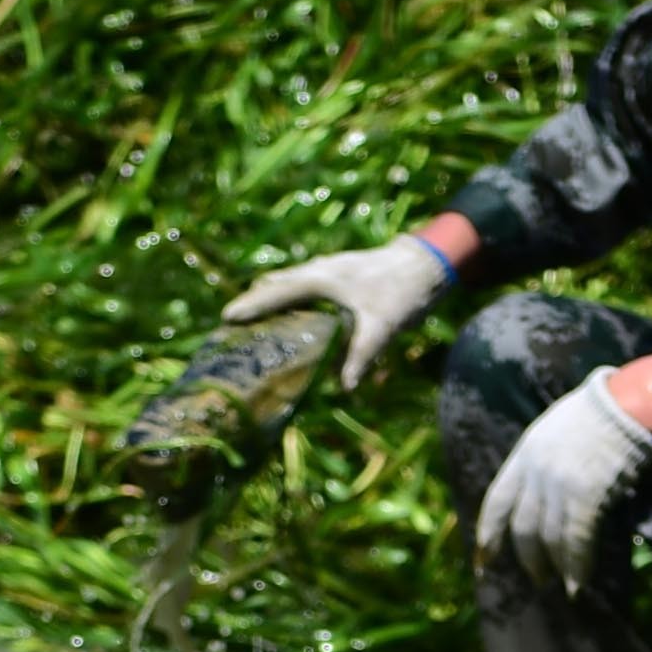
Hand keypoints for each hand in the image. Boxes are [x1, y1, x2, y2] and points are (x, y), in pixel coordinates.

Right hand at [221, 237, 454, 388]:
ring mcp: (327, 268)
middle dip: (252, 301)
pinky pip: (300, 282)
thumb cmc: (402, 292)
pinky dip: (285, 293)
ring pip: (287, 280)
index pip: (278, 292)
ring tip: (248, 315)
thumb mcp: (383, 327)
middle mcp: (319, 270)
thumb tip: (347, 388)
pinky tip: (286, 308)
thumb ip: (362, 356)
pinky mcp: (336, 272)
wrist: (425, 263)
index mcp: (322, 279)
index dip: (252, 305)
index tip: (226, 317)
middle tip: (228, 321)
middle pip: (276, 284)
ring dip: (267, 295)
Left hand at [475, 367, 651, 593]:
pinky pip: (576, 540)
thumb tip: (547, 493)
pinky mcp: (585, 496)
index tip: (484, 558)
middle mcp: (535, 473)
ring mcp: (559, 485)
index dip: (489, 533)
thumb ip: (544, 460)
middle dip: (529, 557)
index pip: (496, 501)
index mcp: (524, 453)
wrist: (627, 403)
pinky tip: (579, 583)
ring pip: (549, 538)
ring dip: (556, 566)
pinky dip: (577, 566)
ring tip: (564, 585)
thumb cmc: (601, 411)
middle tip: (538, 578)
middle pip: (522, 527)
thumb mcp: (557, 430)